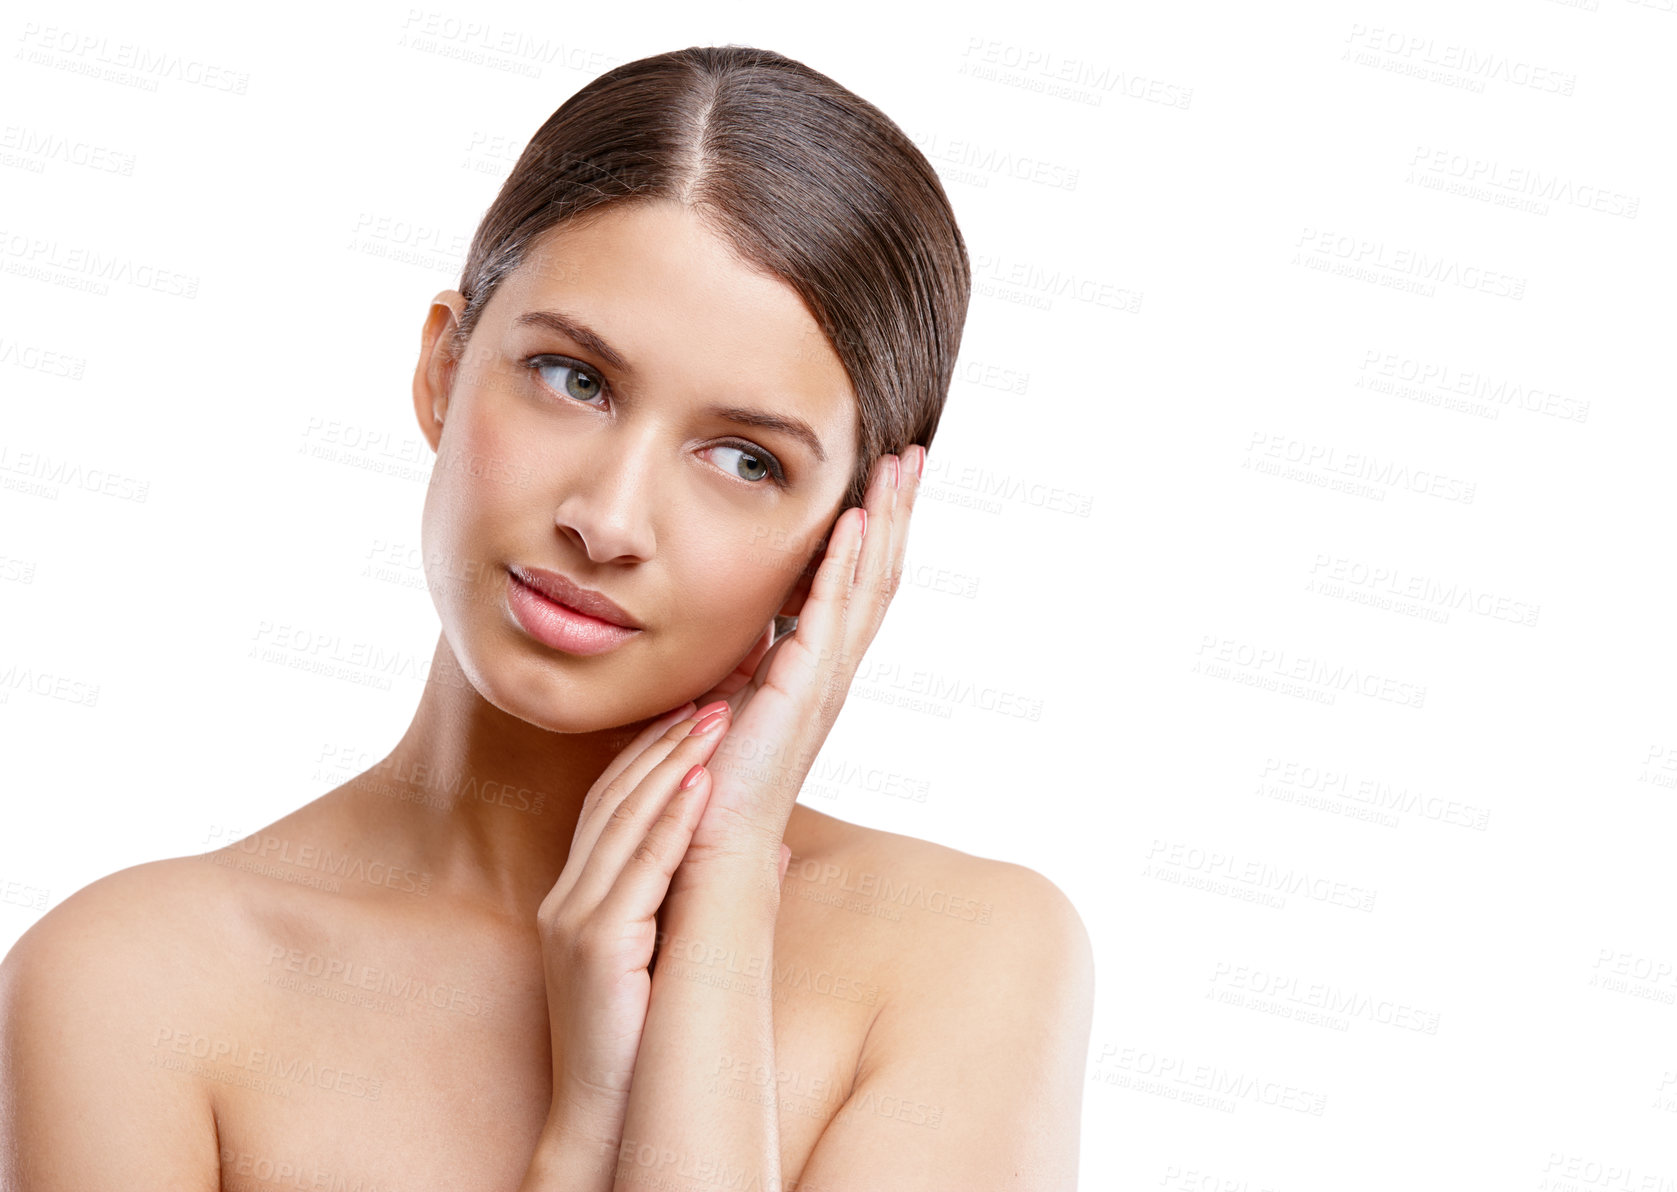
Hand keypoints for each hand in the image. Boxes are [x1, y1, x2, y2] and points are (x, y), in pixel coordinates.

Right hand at [531, 699, 732, 1154]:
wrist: (607, 1117)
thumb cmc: (640, 1041)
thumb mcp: (670, 954)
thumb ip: (703, 896)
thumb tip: (767, 851)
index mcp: (582, 896)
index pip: (615, 802)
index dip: (654, 750)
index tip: (699, 707)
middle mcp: (568, 898)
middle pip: (615, 796)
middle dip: (665, 739)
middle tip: (714, 691)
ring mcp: (575, 918)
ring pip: (623, 819)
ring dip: (672, 763)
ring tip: (716, 717)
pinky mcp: (594, 944)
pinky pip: (636, 867)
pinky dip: (668, 820)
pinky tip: (700, 783)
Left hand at [676, 447, 924, 888]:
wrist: (707, 853)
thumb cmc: (707, 789)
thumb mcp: (721, 700)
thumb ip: (736, 664)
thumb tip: (731, 632)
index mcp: (815, 673)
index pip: (856, 587)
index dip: (874, 532)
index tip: (883, 479)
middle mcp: (831, 673)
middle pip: (878, 575)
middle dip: (895, 512)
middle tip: (912, 454)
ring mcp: (823, 682)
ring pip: (869, 585)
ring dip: (885, 522)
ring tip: (901, 466)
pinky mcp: (801, 692)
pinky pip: (830, 614)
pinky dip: (844, 564)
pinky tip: (852, 519)